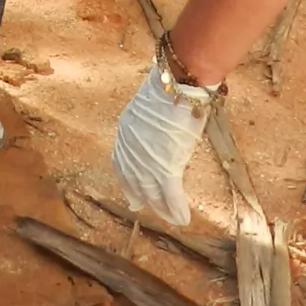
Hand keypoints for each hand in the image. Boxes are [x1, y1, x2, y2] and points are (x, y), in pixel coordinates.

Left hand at [111, 56, 217, 225]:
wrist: (176, 86)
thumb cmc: (169, 89)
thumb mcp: (151, 108)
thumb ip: (152, 123)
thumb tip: (164, 124)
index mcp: (126, 132)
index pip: (122, 162)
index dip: (127, 179)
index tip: (130, 191)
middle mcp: (131, 150)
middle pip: (135, 181)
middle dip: (141, 197)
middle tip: (144, 209)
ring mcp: (147, 161)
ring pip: (152, 192)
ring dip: (162, 208)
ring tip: (170, 219)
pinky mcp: (166, 167)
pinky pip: (171, 195)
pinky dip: (176, 209)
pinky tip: (184, 220)